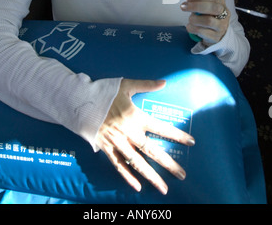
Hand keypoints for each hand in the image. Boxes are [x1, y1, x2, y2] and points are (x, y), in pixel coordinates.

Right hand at [96, 78, 194, 194]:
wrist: (80, 101)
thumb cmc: (104, 92)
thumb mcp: (126, 85)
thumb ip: (146, 85)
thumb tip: (164, 82)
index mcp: (136, 117)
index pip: (162, 128)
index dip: (177, 135)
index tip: (191, 142)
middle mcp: (129, 133)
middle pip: (152, 151)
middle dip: (168, 163)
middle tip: (182, 174)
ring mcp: (118, 143)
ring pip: (137, 163)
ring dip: (151, 176)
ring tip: (164, 188)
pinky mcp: (106, 149)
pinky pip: (119, 165)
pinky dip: (127, 177)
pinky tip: (138, 186)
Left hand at [181, 0, 229, 44]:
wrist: (216, 32)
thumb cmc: (208, 15)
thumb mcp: (206, 5)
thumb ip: (198, 0)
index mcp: (221, 2)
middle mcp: (224, 13)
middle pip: (213, 8)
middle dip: (196, 6)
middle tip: (183, 6)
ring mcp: (221, 26)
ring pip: (208, 21)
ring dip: (194, 19)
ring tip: (190, 19)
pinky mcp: (215, 36)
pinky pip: (201, 32)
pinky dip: (192, 28)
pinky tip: (190, 26)